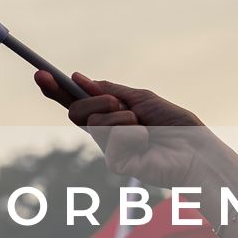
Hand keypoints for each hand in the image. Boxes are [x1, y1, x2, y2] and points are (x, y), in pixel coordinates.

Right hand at [37, 72, 221, 188]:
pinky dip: (132, 134)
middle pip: (76, 111)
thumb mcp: (140, 98)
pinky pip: (112, 138)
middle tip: (118, 104)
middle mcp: (106, 132)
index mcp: (111, 115)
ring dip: (121, 117)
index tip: (40, 73)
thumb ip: (109, 90)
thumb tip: (78, 78)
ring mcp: (110, 149)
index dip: (56, 89)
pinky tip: (147, 144)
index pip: (76, 101)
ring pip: (95, 122)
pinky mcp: (117, 164)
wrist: (197, 150)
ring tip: (144, 128)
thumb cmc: (176, 124)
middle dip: (94, 100)